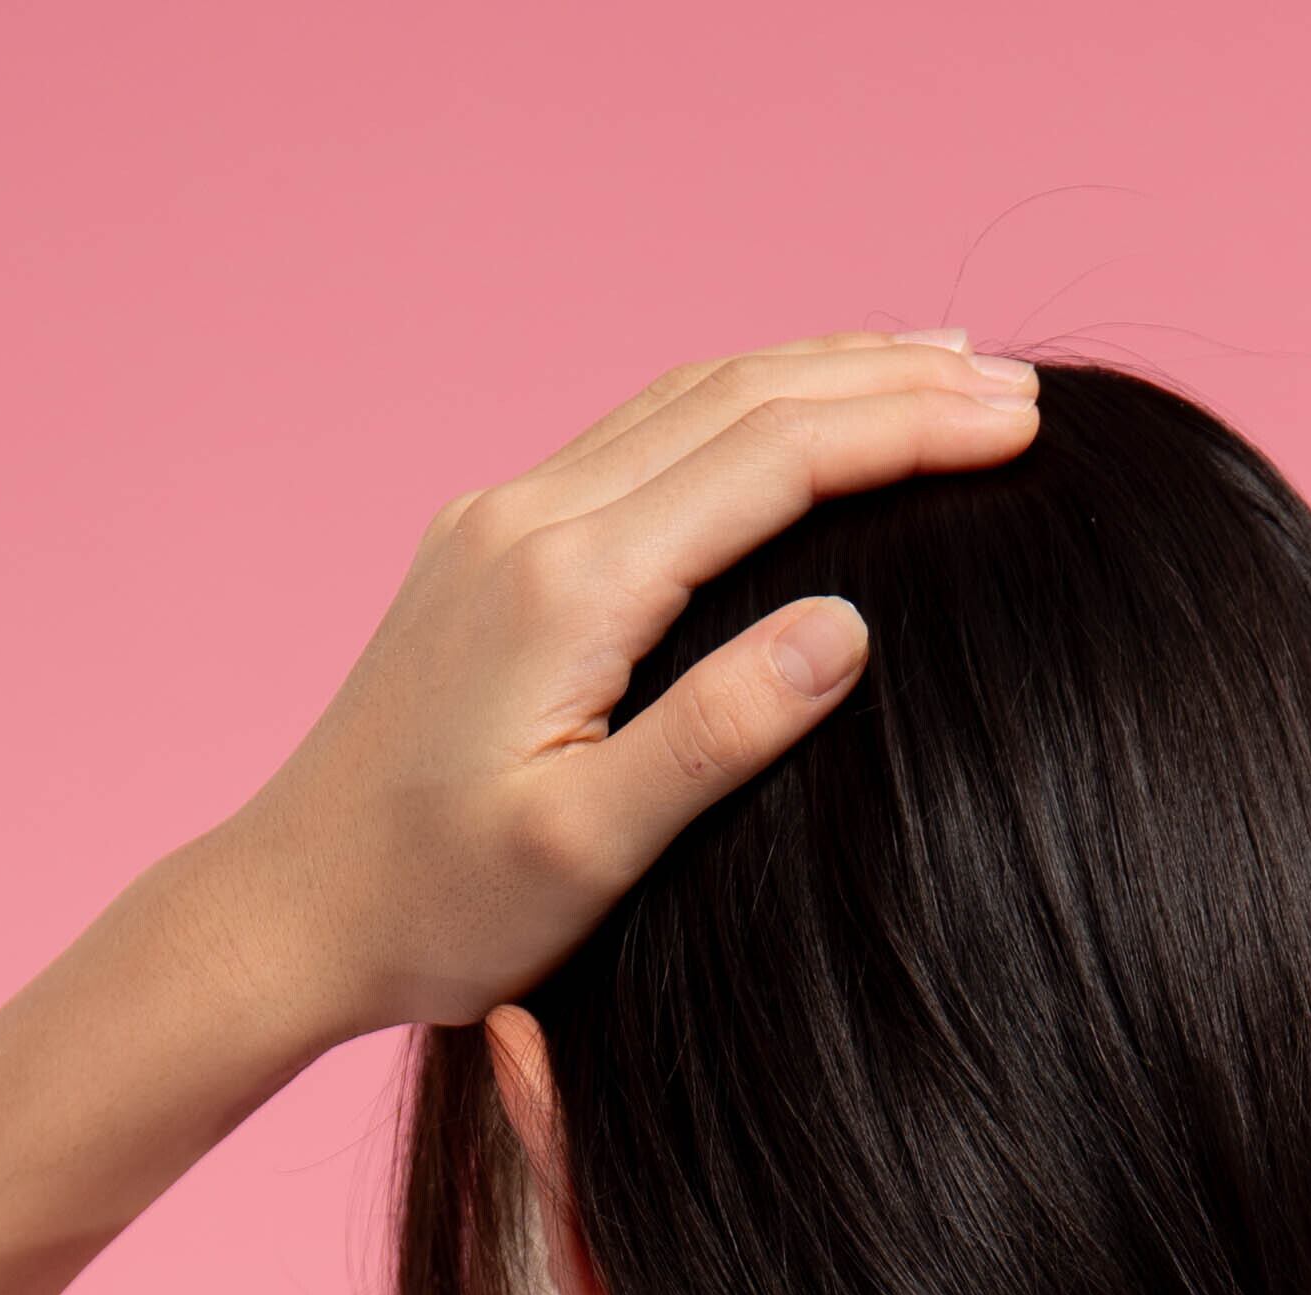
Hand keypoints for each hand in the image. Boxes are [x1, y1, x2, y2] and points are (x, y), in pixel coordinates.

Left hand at [207, 334, 1040, 1044]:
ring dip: (823, 372)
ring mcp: (505, 517)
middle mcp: (533, 518)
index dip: (906, 429)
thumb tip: (849, 629)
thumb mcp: (586, 852)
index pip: (773, 459)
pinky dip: (746, 407)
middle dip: (889, 378)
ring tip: (939, 367)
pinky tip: (798, 415)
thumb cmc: (439, 911)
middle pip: (742, 396)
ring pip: (693, 396)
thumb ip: (717, 736)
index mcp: (571, 586)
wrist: (291, 908)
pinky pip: (644, 432)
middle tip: (1018, 387)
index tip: (1019, 425)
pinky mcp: (491, 540)